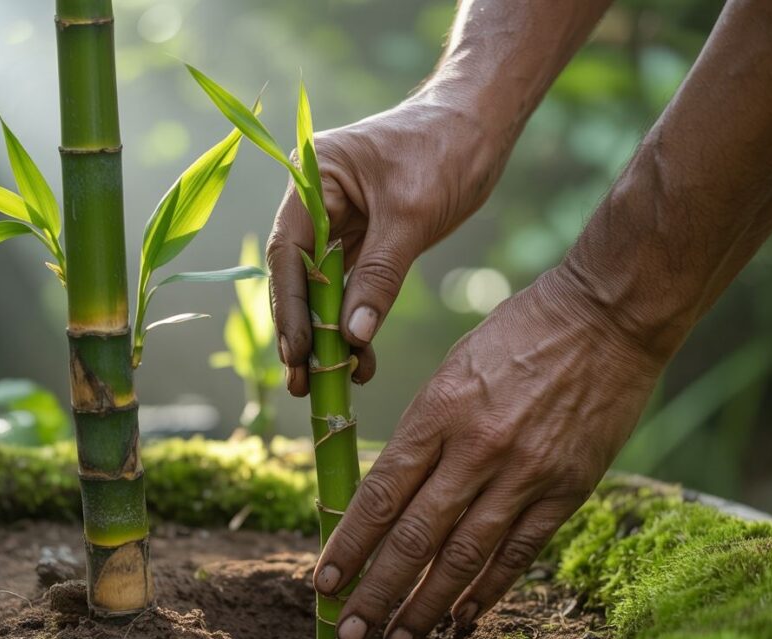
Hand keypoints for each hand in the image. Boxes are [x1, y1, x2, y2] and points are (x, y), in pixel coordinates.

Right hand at [266, 96, 506, 395]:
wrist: (482, 124)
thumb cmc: (446, 149)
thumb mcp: (411, 216)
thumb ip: (379, 275)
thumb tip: (353, 335)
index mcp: (314, 178)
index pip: (289, 251)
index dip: (290, 306)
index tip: (298, 352)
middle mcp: (318, 202)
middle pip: (299, 275)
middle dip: (303, 330)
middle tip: (302, 382)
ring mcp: (340, 222)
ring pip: (324, 288)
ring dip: (329, 334)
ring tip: (330, 383)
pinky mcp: (366, 239)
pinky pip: (353, 287)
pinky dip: (357, 321)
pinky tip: (362, 358)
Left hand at [312, 266, 665, 638]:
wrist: (607, 317)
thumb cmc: (520, 332)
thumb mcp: (455, 365)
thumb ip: (426, 428)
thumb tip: (394, 491)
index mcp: (440, 408)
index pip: (381, 492)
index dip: (350, 544)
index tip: (325, 583)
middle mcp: (478, 447)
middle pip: (415, 537)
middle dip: (377, 591)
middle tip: (351, 636)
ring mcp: (525, 472)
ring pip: (464, 557)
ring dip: (426, 605)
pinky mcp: (567, 489)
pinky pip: (519, 553)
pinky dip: (487, 591)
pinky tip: (461, 620)